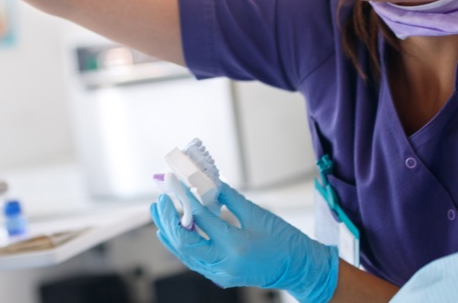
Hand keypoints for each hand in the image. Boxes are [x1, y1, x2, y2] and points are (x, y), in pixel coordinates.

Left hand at [152, 180, 338, 302]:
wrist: (300, 269)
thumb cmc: (285, 241)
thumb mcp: (258, 214)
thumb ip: (229, 198)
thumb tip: (207, 182)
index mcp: (236, 246)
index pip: (201, 220)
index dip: (186, 200)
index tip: (176, 184)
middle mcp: (224, 264)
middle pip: (184, 243)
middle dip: (168, 219)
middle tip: (161, 198)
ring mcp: (221, 274)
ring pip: (185, 254)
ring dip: (169, 231)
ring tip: (157, 211)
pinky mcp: (221, 276)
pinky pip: (193, 260)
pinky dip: (179, 245)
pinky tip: (168, 232)